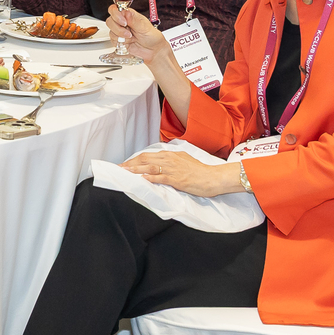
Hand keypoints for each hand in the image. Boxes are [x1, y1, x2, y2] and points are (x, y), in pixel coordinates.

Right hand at [105, 3, 171, 66]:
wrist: (152, 50)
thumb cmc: (151, 36)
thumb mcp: (145, 27)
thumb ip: (134, 20)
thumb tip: (126, 12)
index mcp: (129, 15)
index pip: (115, 9)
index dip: (116, 15)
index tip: (124, 23)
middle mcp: (122, 22)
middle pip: (110, 20)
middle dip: (118, 28)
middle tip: (129, 33)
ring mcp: (119, 31)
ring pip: (110, 31)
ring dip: (120, 36)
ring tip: (130, 38)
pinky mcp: (118, 40)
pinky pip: (112, 40)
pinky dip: (119, 42)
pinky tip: (127, 42)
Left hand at [119, 151, 245, 196]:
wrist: (214, 177)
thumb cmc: (201, 171)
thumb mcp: (184, 160)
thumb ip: (172, 161)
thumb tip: (161, 163)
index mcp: (170, 155)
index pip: (147, 155)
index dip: (134, 159)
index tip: (124, 164)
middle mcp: (169, 160)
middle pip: (145, 159)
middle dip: (130, 163)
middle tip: (118, 168)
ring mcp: (173, 169)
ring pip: (149, 167)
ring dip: (135, 169)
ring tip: (124, 172)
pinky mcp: (177, 179)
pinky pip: (160, 178)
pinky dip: (149, 178)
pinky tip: (140, 179)